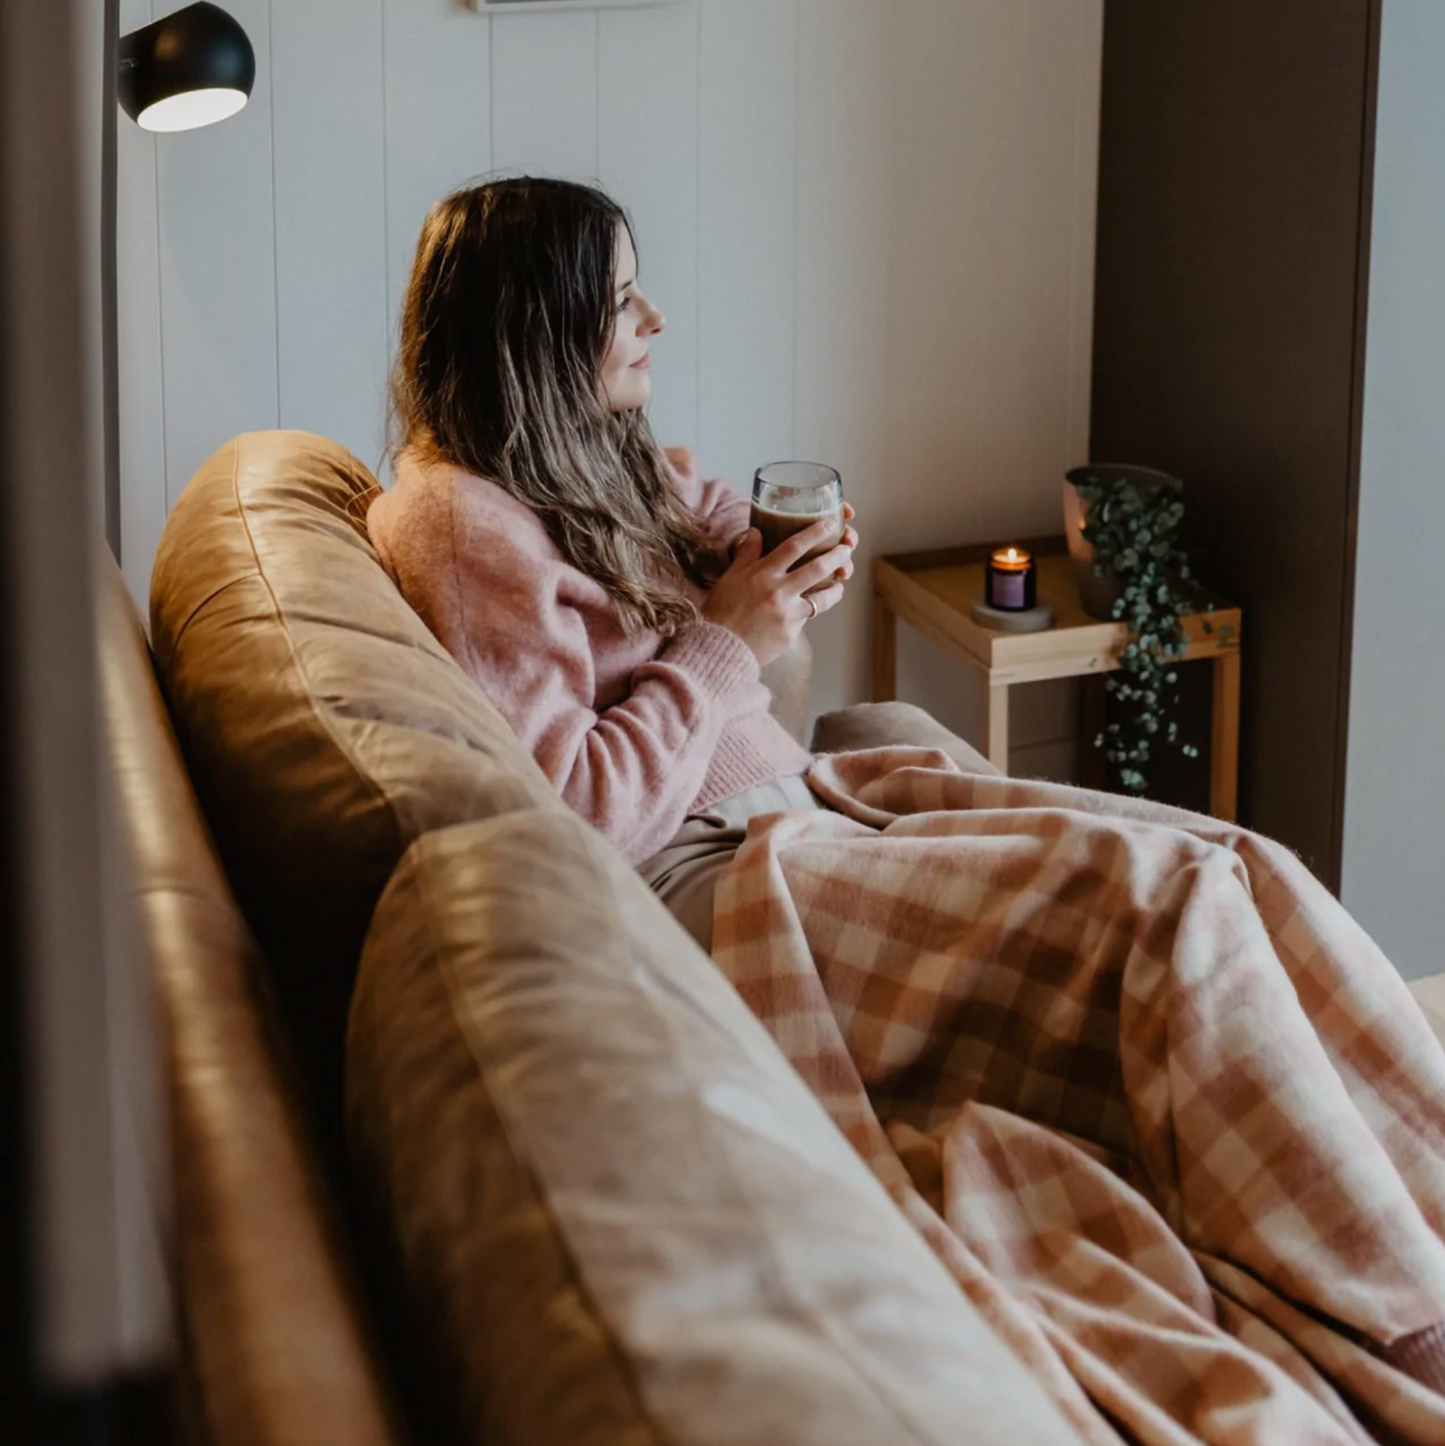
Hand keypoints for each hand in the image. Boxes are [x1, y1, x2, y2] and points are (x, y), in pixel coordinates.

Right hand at [703, 511, 856, 666]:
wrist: (720, 648)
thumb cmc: (721, 612)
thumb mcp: (730, 578)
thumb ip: (746, 554)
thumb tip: (755, 532)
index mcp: (762, 574)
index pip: (794, 546)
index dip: (814, 533)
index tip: (828, 525)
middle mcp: (778, 591)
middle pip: (817, 568)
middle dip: (836, 556)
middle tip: (847, 549)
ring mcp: (788, 612)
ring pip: (822, 596)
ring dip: (836, 586)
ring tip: (841, 580)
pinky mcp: (792, 632)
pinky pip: (808, 617)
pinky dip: (814, 609)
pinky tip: (819, 604)